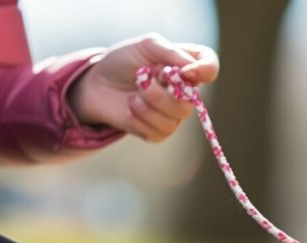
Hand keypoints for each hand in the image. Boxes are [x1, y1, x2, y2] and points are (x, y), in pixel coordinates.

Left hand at [68, 33, 218, 141]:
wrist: (96, 84)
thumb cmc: (122, 61)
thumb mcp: (146, 46)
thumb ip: (171, 52)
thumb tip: (190, 69)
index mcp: (186, 66)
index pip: (210, 67)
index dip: (205, 71)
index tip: (186, 72)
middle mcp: (185, 91)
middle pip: (193, 100)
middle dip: (162, 91)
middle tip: (141, 78)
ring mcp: (173, 114)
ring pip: (176, 117)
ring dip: (150, 103)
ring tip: (133, 94)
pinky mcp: (159, 131)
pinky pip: (160, 131)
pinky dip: (141, 118)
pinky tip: (130, 108)